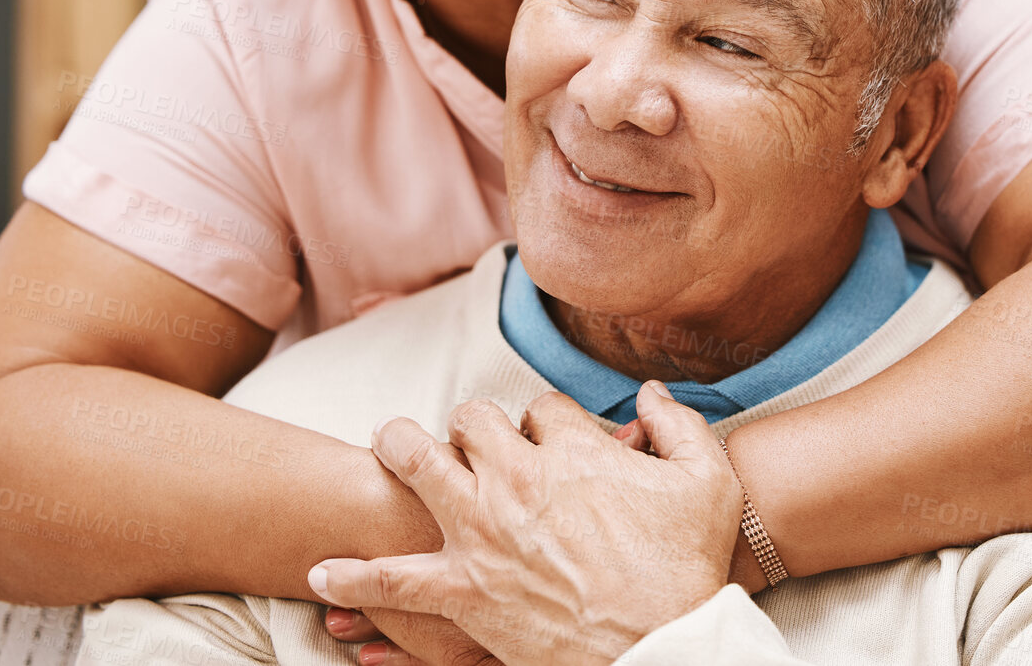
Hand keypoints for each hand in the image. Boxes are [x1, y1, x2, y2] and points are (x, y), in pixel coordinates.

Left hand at [308, 380, 742, 665]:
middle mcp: (515, 479)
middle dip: (472, 424)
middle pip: (470, 420)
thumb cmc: (689, 567)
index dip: (545, 421)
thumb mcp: (708, 481)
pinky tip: (323, 571)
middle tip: (472, 439)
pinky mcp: (462, 591)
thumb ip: (680, 424)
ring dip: (399, 449)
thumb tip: (650, 392)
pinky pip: (392, 580)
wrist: (664, 647)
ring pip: (416, 464)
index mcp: (571, 449)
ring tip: (387, 446)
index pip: (539, 408)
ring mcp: (481, 535)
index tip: (552, 440)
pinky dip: (355, 577)